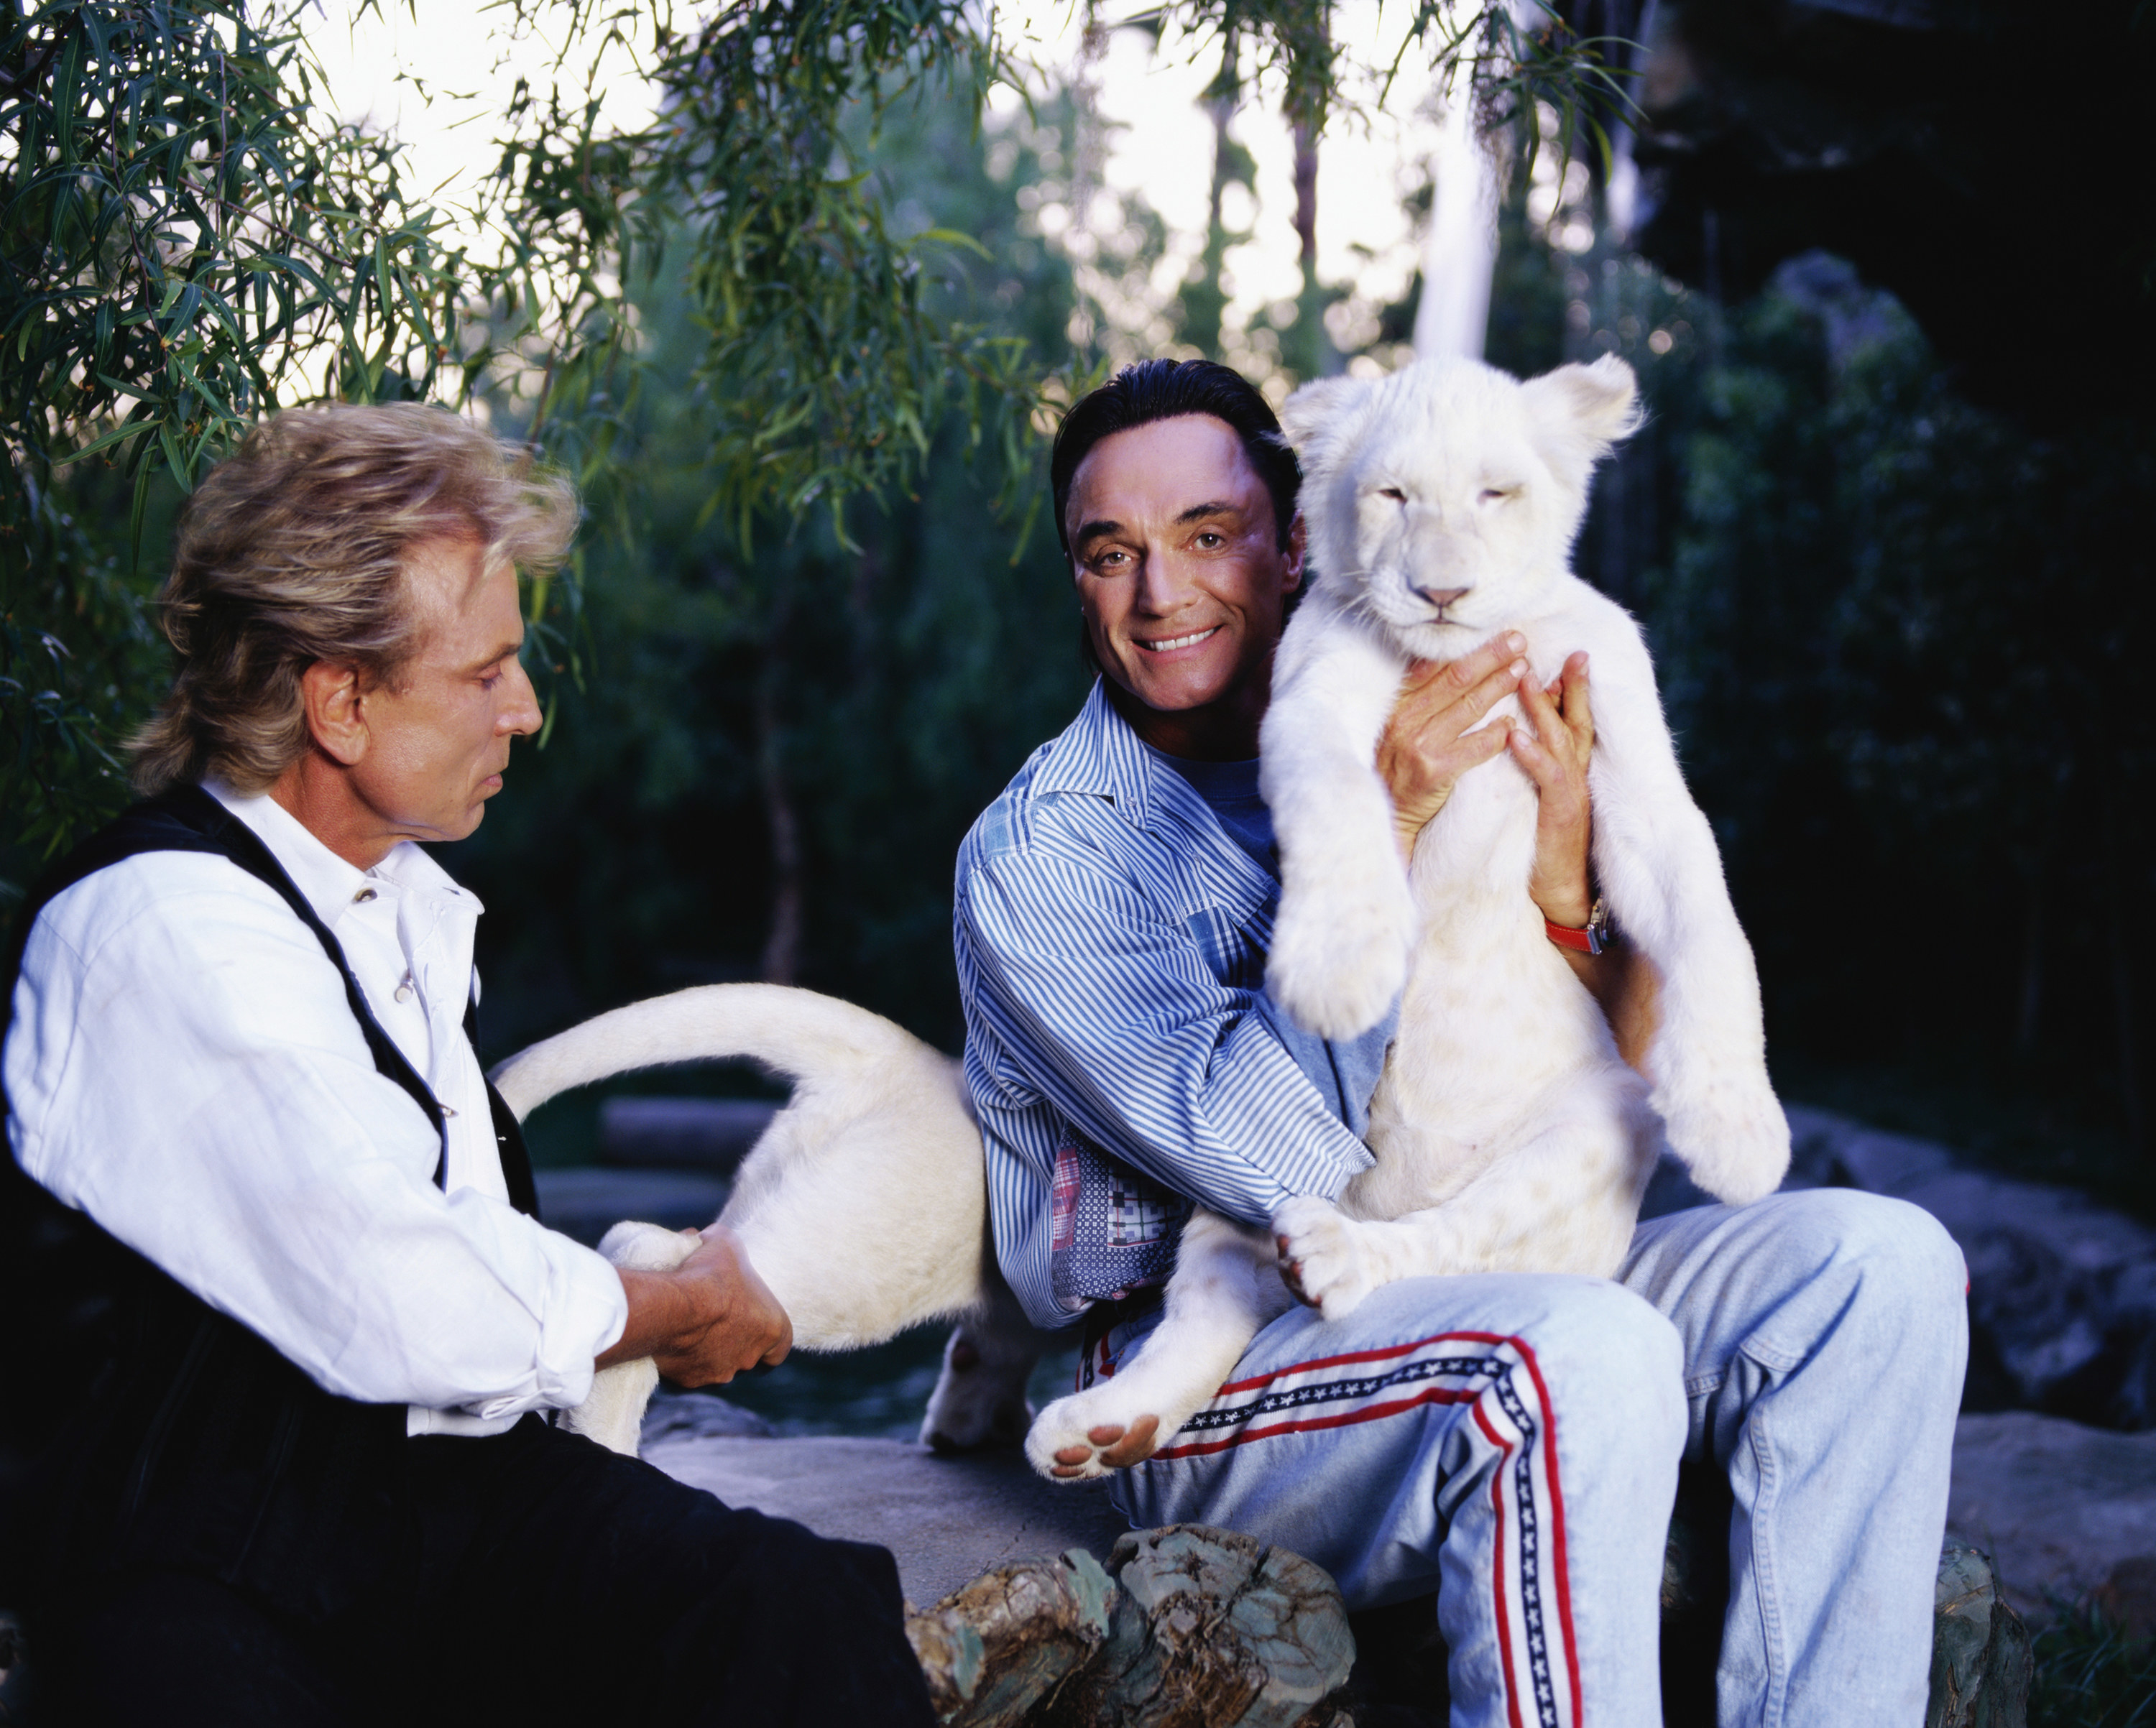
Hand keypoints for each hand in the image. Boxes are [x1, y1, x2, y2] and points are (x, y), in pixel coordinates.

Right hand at [598, 1224, 791, 1386]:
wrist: (673, 1306)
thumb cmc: (710, 1274)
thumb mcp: (725, 1244)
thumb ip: (725, 1243)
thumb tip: (710, 1237)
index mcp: (772, 1328)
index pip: (782, 1343)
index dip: (770, 1334)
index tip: (755, 1322)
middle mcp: (750, 1355)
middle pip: (748, 1352)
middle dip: (735, 1337)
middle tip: (716, 1315)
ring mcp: (720, 1370)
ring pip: (719, 1362)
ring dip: (709, 1348)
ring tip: (691, 1325)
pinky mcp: (691, 1378)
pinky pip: (690, 1369)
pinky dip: (684, 1357)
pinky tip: (673, 1337)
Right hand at [1378, 631, 1528, 862]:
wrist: (1388, 815)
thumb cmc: (1398, 768)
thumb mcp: (1397, 727)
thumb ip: (1420, 699)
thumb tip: (1450, 663)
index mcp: (1398, 705)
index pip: (1436, 666)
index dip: (1470, 648)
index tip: (1498, 635)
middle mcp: (1406, 720)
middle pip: (1456, 679)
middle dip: (1491, 657)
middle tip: (1520, 642)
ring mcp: (1420, 745)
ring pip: (1469, 707)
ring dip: (1500, 685)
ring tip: (1523, 670)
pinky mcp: (1436, 770)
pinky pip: (1476, 747)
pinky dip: (1497, 733)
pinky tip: (1513, 721)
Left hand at [1509, 651, 1594, 927]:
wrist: (1562, 894)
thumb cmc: (1544, 845)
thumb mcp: (1542, 798)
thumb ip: (1538, 767)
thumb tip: (1517, 734)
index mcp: (1571, 769)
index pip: (1572, 720)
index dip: (1569, 688)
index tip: (1561, 655)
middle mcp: (1576, 775)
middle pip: (1578, 720)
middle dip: (1574, 685)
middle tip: (1572, 651)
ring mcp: (1572, 793)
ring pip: (1563, 740)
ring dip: (1545, 709)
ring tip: (1528, 678)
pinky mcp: (1561, 814)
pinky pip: (1547, 777)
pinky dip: (1532, 754)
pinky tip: (1515, 735)